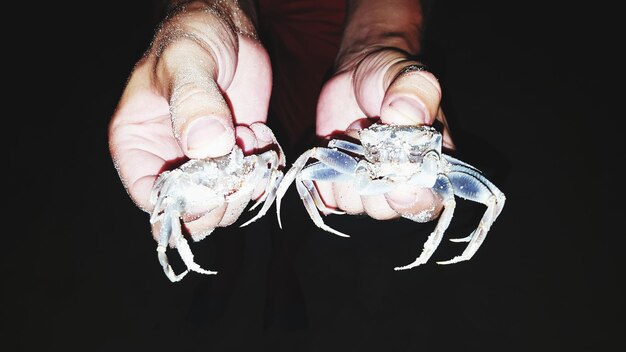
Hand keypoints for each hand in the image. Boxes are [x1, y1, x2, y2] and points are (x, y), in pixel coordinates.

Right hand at [108, 1, 273, 237]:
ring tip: (248, 132)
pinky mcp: (237, 156)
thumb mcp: (186, 60)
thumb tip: (207, 147)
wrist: (226, 26)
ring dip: (247, 179)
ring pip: (227, 203)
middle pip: (194, 212)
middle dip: (223, 193)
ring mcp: (206, 162)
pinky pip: (253, 184)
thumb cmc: (191, 35)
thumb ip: (193, 100)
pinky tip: (261, 132)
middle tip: (239, 157)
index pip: (153, 200)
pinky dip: (265, 169)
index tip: (214, 180)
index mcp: (138, 146)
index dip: (184, 203)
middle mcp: (170, 161)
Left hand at [315, 45, 454, 220]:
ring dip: (346, 169)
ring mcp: (368, 187)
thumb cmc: (392, 75)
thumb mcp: (410, 75)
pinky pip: (326, 196)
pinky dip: (325, 173)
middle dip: (369, 176)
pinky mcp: (339, 183)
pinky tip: (336, 147)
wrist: (356, 73)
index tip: (394, 179)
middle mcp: (401, 184)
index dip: (411, 200)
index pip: (428, 204)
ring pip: (352, 204)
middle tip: (368, 135)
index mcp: (432, 166)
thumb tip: (404, 116)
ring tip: (354, 134)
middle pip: (385, 210)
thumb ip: (416, 93)